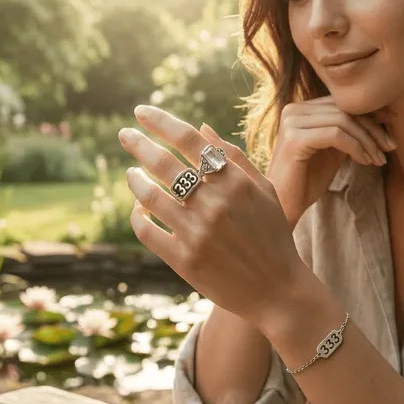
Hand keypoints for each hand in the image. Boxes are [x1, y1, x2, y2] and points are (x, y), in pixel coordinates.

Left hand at [117, 105, 309, 327]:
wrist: (278, 292)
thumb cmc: (272, 235)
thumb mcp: (266, 191)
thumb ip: (235, 157)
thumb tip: (201, 127)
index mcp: (236, 183)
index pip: (189, 140)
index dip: (161, 122)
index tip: (141, 112)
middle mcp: (215, 204)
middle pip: (163, 163)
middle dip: (138, 143)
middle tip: (125, 134)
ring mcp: (197, 233)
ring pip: (149, 195)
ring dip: (134, 179)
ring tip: (131, 172)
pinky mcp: (184, 260)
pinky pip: (146, 230)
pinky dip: (137, 215)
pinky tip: (139, 208)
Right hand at [267, 96, 395, 227]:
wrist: (282, 206)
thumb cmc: (306, 181)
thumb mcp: (333, 151)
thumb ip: (348, 132)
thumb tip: (381, 118)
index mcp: (301, 109)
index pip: (342, 103)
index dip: (371, 113)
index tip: (392, 126)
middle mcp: (294, 110)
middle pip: (345, 109)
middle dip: (373, 127)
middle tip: (391, 146)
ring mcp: (292, 122)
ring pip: (343, 120)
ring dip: (367, 140)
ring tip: (378, 159)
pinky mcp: (295, 138)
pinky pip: (336, 135)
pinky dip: (356, 147)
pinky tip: (365, 161)